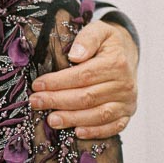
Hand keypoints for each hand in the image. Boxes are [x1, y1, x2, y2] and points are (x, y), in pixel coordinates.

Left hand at [30, 21, 137, 138]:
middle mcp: (124, 84)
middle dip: (58, 101)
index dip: (58, 82)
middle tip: (36, 102)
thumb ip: (87, 38)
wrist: (127, 55)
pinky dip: (95, 131)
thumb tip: (75, 55)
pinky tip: (77, 132)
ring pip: (98, 114)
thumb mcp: (99, 31)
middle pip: (87, 97)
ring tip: (51, 120)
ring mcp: (127, 101)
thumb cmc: (105, 44)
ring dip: (72, 119)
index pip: (83, 75)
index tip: (37, 85)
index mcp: (116, 62)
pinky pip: (112, 127)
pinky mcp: (126, 114)